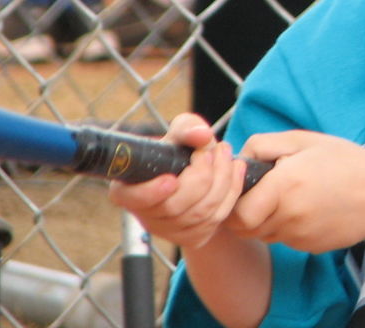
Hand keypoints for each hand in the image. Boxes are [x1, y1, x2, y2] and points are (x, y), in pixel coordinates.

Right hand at [107, 114, 246, 250]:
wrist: (202, 168)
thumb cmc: (183, 148)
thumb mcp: (182, 130)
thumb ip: (188, 127)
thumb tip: (201, 135)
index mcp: (129, 189)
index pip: (132, 199)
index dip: (151, 193)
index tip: (171, 179)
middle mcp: (145, 215)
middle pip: (174, 207)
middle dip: (201, 176)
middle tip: (212, 150)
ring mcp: (169, 230)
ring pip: (200, 214)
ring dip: (222, 180)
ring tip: (225, 153)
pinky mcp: (194, 237)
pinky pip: (216, 220)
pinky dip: (231, 192)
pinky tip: (235, 170)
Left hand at [229, 131, 364, 253]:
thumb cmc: (345, 162)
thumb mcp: (304, 140)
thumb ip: (264, 145)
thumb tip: (238, 159)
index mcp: (283, 186)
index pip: (237, 212)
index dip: (235, 200)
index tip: (246, 185)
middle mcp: (288, 216)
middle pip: (245, 227)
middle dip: (246, 211)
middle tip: (261, 191)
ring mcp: (298, 236)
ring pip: (264, 234)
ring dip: (266, 218)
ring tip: (289, 195)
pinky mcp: (308, 246)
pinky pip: (285, 238)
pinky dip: (287, 225)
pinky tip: (307, 207)